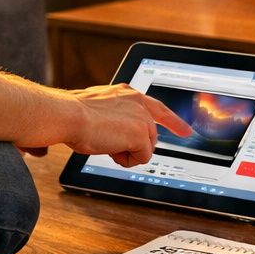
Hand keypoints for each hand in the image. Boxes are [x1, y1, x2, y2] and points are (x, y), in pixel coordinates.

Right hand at [66, 83, 191, 166]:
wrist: (68, 115)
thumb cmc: (73, 114)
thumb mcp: (98, 109)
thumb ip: (114, 116)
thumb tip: (115, 132)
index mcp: (128, 93)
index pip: (158, 108)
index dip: (173, 122)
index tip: (186, 131)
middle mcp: (138, 102)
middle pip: (150, 135)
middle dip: (134, 146)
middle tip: (110, 144)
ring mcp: (142, 118)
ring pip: (146, 148)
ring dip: (126, 152)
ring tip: (105, 142)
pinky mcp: (142, 134)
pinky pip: (142, 158)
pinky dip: (125, 159)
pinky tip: (109, 149)